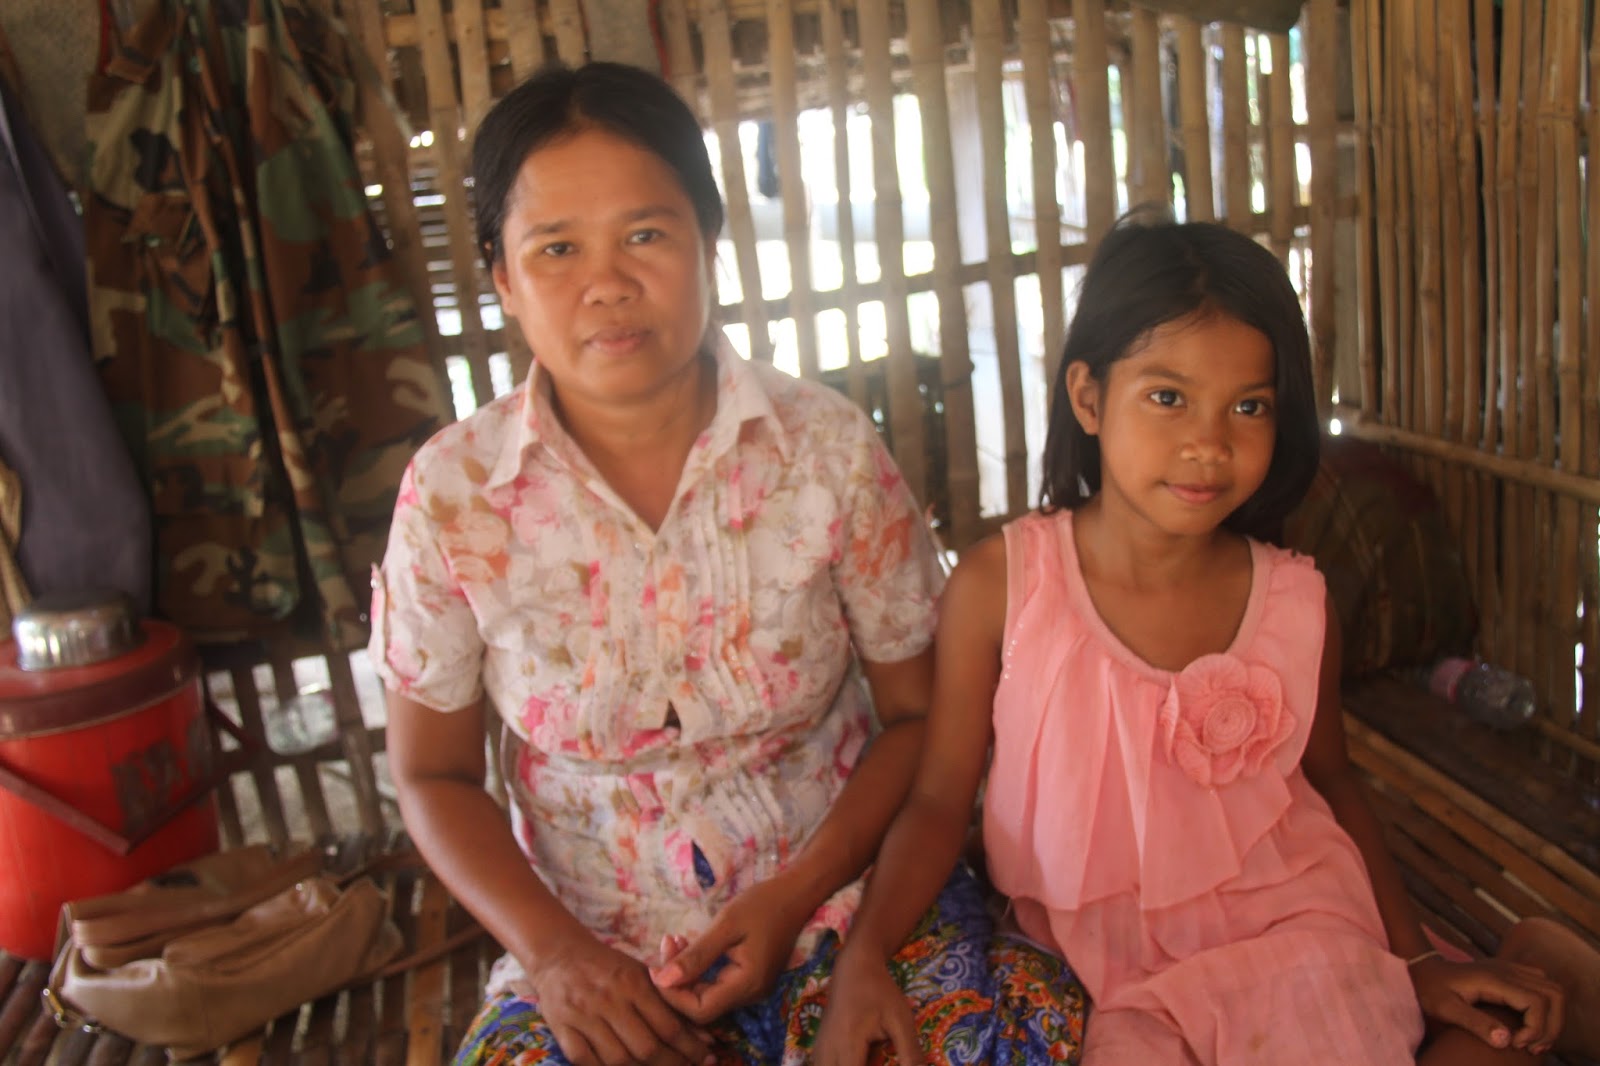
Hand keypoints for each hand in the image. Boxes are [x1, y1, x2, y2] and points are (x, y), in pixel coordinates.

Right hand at [521, 930, 715, 1065]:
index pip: (668, 1024)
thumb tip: (703, 1035)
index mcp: (633, 982)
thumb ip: (670, 1001)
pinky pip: (585, 1061)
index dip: (690, 1047)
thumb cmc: (608, 966)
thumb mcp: (641, 973)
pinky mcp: (561, 1028)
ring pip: (618, 1059)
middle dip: (672, 1064)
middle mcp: (609, 999)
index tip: (707, 1056)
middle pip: (646, 1047)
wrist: (559, 954)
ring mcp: (583, 1015)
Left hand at [649, 877, 810, 1023]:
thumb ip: (696, 955)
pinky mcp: (749, 979)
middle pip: (702, 1005)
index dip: (673, 995)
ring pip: (707, 995)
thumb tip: (662, 980)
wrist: (796, 894)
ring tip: (675, 942)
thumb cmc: (763, 904)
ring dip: (686, 973)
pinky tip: (689, 946)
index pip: (700, 1009)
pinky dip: (698, 969)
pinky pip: (716, 984)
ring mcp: (751, 988)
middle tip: (666, 945)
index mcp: (747, 984)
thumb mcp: (726, 925)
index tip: (655, 967)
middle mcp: (750, 994)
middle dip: (676, 981)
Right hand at [812, 945, 921, 1065]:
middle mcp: (827, 1052)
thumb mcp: (901, 1020)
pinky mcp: (819, 1051)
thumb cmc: (880, 991)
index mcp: (848, 1045)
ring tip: (873, 1057)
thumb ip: (910, 1053)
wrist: (853, 968)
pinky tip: (864, 1058)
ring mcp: (820, 1052)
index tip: (884, 1063)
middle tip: (878, 1060)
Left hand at [1410, 955, 1566, 1053]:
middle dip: (1552, 1025)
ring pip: (1553, 990)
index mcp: (1495, 979)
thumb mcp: (1446, 1008)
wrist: (1422, 968)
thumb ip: (1475, 1023)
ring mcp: (1511, 969)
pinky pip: (1543, 987)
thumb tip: (1506, 1041)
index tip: (1517, 1044)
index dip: (1536, 1027)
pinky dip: (1546, 1010)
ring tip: (1532, 1041)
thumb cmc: (1430, 989)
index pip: (1538, 1000)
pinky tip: (1528, 1028)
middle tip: (1532, 1047)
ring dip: (1552, 1018)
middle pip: (1554, 994)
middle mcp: (1508, 970)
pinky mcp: (1510, 974)